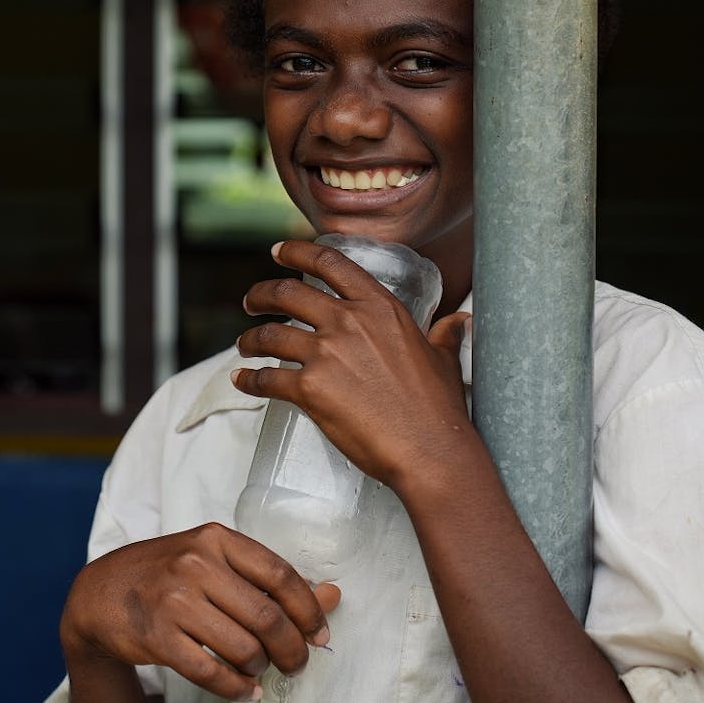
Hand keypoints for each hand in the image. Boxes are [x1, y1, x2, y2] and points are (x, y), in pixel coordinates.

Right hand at [60, 522, 339, 702]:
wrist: (101, 592)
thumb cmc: (167, 573)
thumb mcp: (214, 560)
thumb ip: (268, 578)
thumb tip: (331, 596)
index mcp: (217, 539)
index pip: (279, 574)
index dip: (308, 609)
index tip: (319, 632)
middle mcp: (196, 564)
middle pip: (266, 616)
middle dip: (292, 649)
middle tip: (296, 663)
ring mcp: (174, 601)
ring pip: (243, 647)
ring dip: (261, 668)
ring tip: (260, 669)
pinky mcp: (158, 637)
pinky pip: (212, 672)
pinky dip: (236, 688)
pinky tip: (244, 689)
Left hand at [233, 239, 472, 489]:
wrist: (430, 451)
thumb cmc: (439, 408)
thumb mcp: (444, 359)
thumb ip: (445, 334)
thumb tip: (461, 321)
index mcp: (380, 307)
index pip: (330, 263)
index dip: (297, 252)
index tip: (278, 251)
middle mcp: (349, 321)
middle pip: (288, 292)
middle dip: (261, 294)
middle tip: (251, 302)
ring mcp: (327, 354)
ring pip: (271, 334)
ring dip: (250, 338)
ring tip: (244, 346)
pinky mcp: (310, 389)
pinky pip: (266, 378)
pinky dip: (248, 379)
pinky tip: (242, 381)